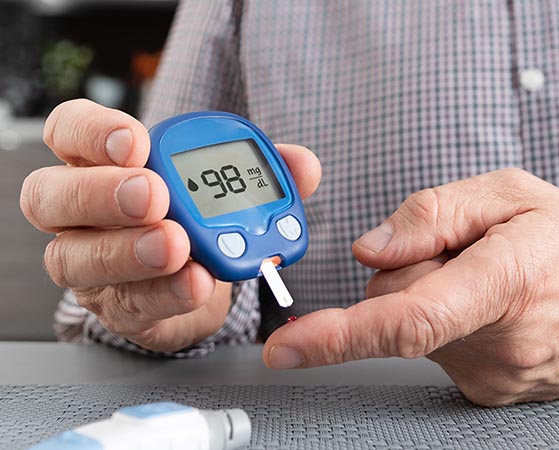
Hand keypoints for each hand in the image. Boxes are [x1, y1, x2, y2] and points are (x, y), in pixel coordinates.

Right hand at [20, 99, 320, 351]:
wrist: (195, 282)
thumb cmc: (198, 218)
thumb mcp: (229, 188)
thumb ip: (263, 171)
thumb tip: (304, 164)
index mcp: (102, 163)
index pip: (69, 131)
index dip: (93, 133)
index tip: (138, 142)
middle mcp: (80, 213)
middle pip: (51, 196)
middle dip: (102, 194)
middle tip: (155, 196)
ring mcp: (90, 263)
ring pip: (76, 258)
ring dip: (130, 252)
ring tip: (177, 247)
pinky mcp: (117, 308)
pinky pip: (130, 303)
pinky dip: (167, 293)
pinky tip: (197, 283)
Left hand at [263, 168, 558, 405]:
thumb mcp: (514, 194)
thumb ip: (433, 213)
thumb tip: (368, 249)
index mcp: (503, 283)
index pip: (408, 318)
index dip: (340, 334)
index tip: (287, 349)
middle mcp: (497, 343)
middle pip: (397, 305)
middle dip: (411, 270)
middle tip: (468, 252)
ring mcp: (495, 376)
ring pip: (414, 330)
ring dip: (435, 298)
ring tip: (495, 282)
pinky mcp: (490, 392)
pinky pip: (436, 349)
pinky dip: (450, 324)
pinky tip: (496, 309)